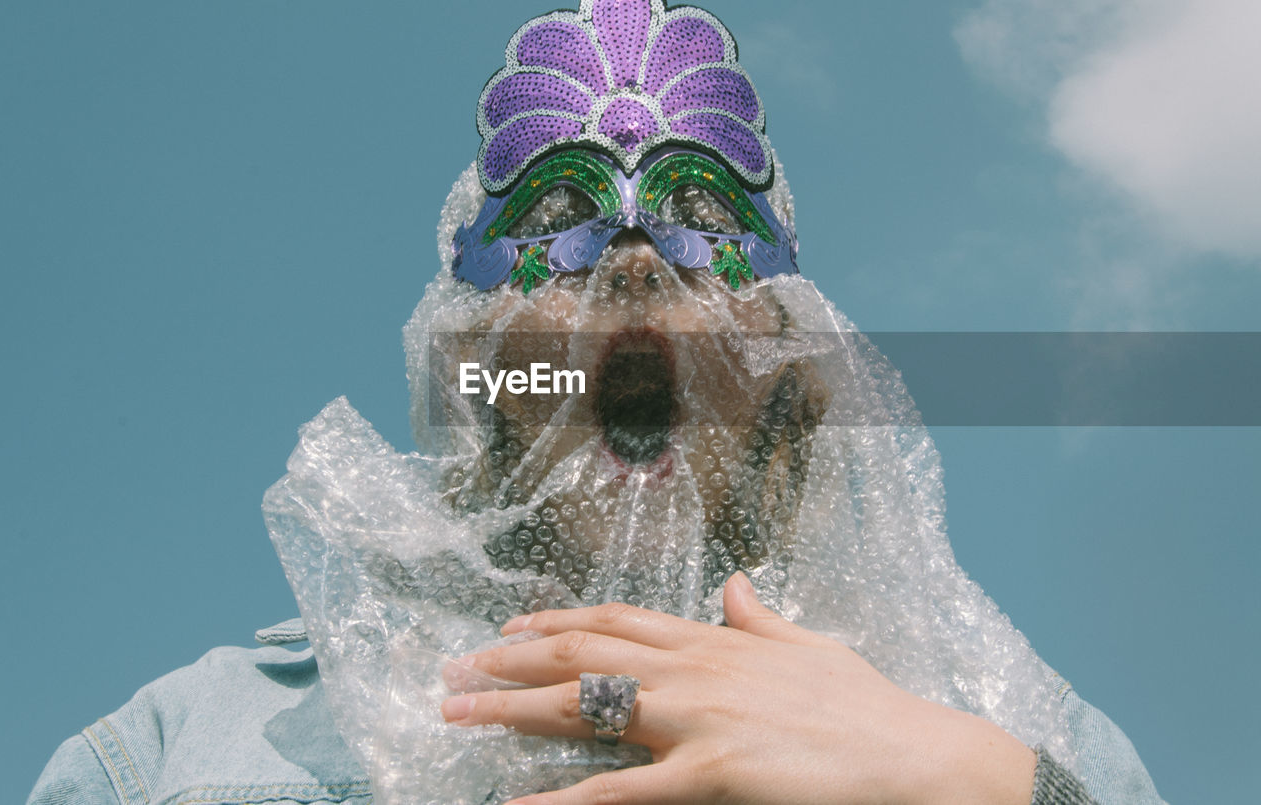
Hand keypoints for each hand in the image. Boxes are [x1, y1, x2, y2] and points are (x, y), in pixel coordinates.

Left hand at [440, 572, 1034, 804]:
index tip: (511, 626)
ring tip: (456, 711)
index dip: (556, 622)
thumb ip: (760, 618)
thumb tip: (734, 586)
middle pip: (582, 653)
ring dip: (511, 709)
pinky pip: (619, 792)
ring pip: (584, 705)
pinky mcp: (710, 771)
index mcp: (715, 640)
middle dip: (512, 660)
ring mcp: (696, 717)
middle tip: (456, 667)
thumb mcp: (807, 646)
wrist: (912, 754)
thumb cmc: (863, 706)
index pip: (616, 621)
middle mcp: (693, 668)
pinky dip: (561, 802)